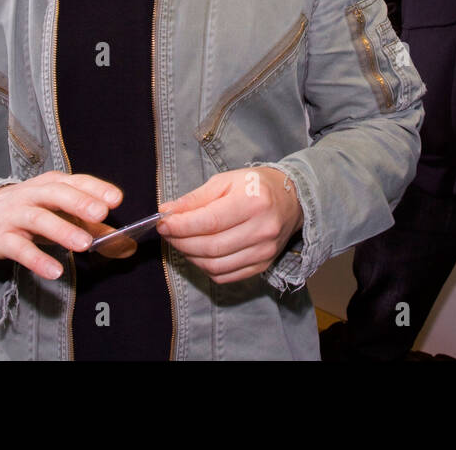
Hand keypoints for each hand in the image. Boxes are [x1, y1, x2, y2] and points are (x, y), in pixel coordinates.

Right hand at [0, 172, 126, 279]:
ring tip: (84, 245)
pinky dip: (37, 260)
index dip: (95, 188)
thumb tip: (127, 245)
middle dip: (79, 202)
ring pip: (39, 219)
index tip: (116, 199)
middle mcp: (33, 195)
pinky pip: (20, 249)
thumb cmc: (32, 210)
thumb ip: (93, 227)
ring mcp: (16, 215)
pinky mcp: (2, 238)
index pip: (76, 182)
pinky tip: (55, 271)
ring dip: (62, 230)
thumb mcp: (62, 213)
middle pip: (56, 194)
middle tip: (100, 213)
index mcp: (52, 184)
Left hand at [156, 167, 303, 283]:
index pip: (210, 221)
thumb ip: (196, 198)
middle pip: (211, 246)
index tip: (163, 222)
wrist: (292, 200)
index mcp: (254, 201)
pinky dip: (205, 267)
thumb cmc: (255, 186)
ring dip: (190, 256)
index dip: (181, 226)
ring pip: (215, 265)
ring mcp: (264, 251)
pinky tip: (198, 253)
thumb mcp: (226, 181)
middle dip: (181, 241)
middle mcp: (262, 229)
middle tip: (167, 232)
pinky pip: (225, 275)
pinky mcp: (262, 266)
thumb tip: (167, 211)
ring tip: (181, 242)